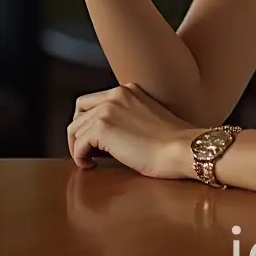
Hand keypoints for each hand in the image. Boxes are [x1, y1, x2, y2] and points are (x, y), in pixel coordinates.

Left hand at [68, 83, 195, 178]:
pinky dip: (80, 157)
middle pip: (79, 112)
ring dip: (77, 147)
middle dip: (78, 132)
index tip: (93, 139)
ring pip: (75, 128)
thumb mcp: (147, 116)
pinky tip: (91, 165)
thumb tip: (107, 135)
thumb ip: (127, 115)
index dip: (88, 122)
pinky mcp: (103, 128)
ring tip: (88, 160)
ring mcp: (108, 110)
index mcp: (127, 90)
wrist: (181, 148)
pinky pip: (78, 144)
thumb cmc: (171, 141)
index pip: (92, 101)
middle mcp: (115, 95)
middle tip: (86, 150)